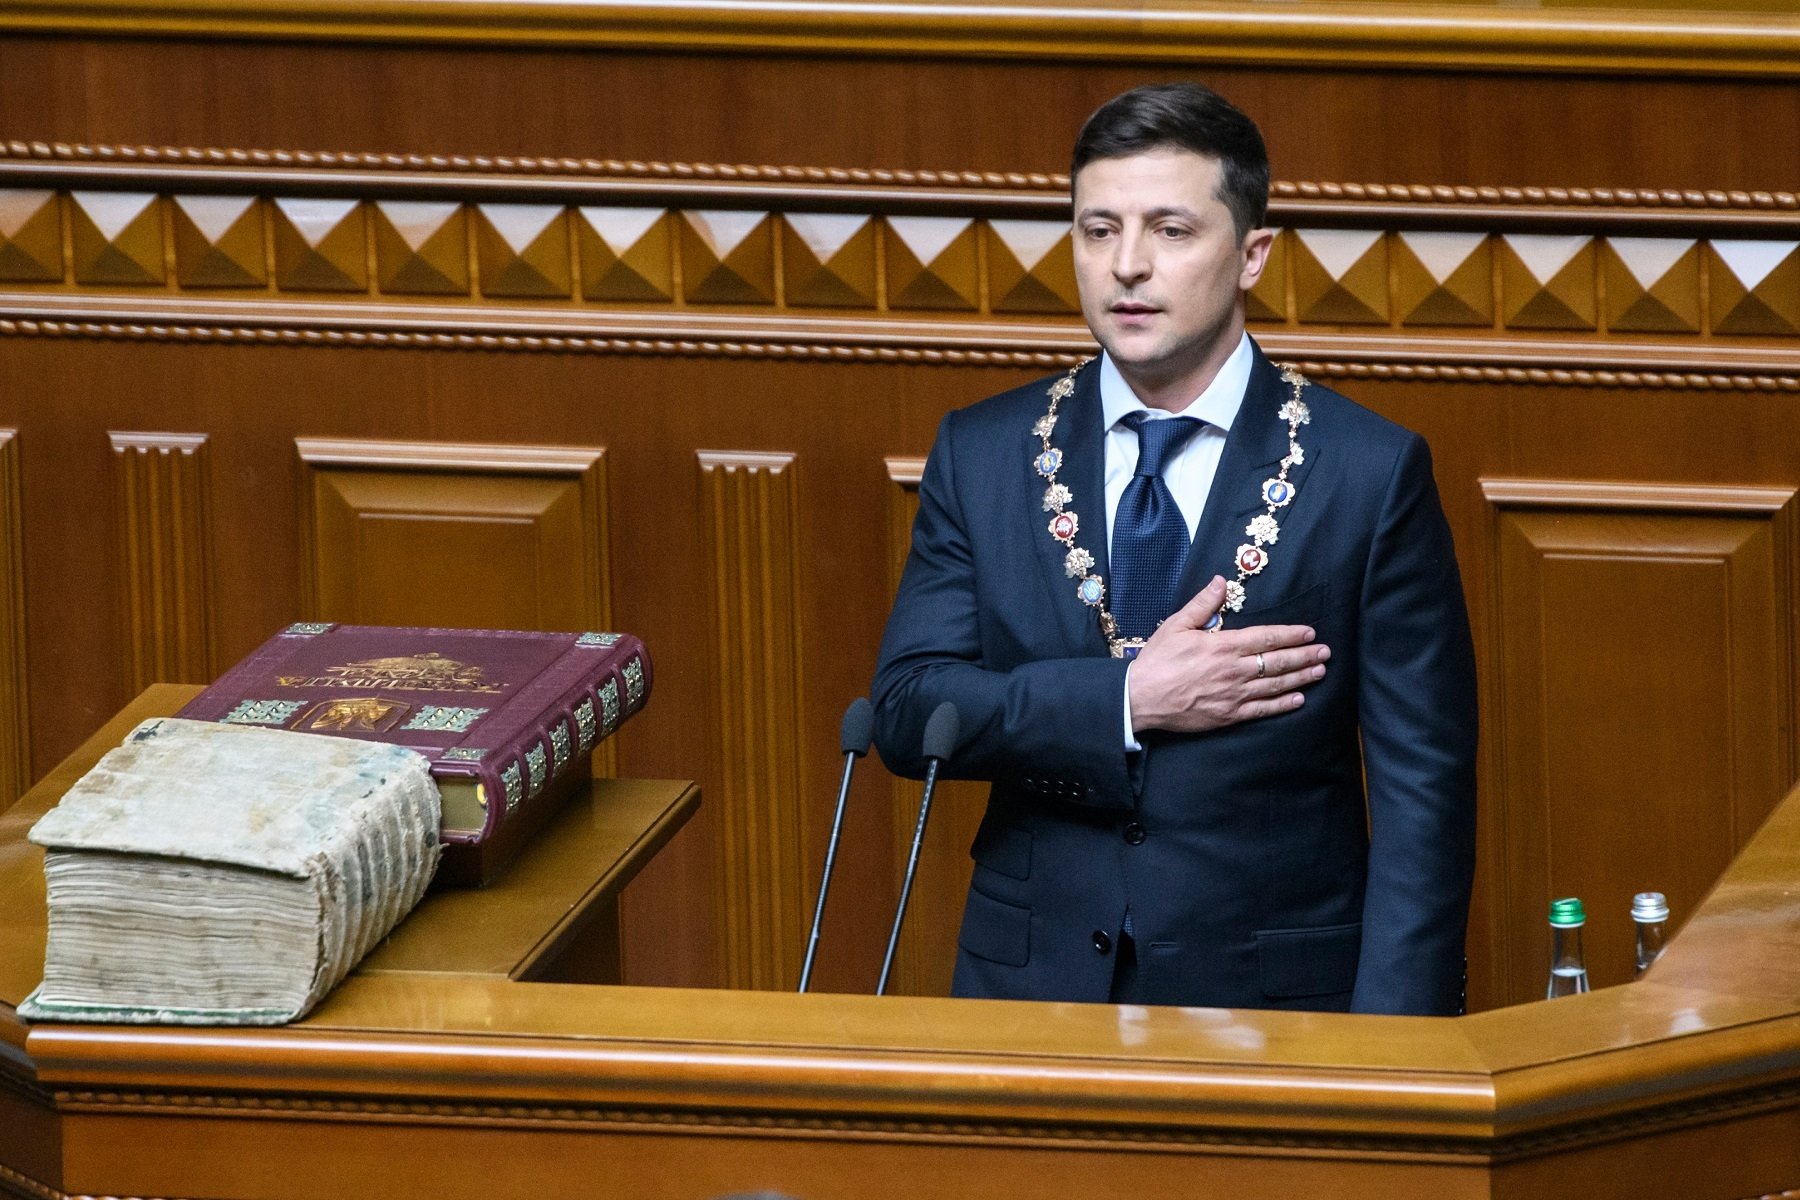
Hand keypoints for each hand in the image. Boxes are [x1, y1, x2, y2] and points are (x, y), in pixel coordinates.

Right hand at [1127, 576, 1329, 733]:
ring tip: (1320, 671)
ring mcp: (1234, 695)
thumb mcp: (1176, 625)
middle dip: (1304, 655)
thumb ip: (1203, 605)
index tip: (1309, 632)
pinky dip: (1283, 704)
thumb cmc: (1157, 661)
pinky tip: (1299, 700)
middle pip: (1278, 662)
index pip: (1266, 637)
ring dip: (1301, 678)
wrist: (1140, 698)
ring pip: (1275, 685)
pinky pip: (1262, 710)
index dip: (1291, 634)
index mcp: (1223, 646)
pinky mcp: (1229, 715)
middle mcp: (1234, 670)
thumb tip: (1221, 582)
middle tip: (1325, 652)